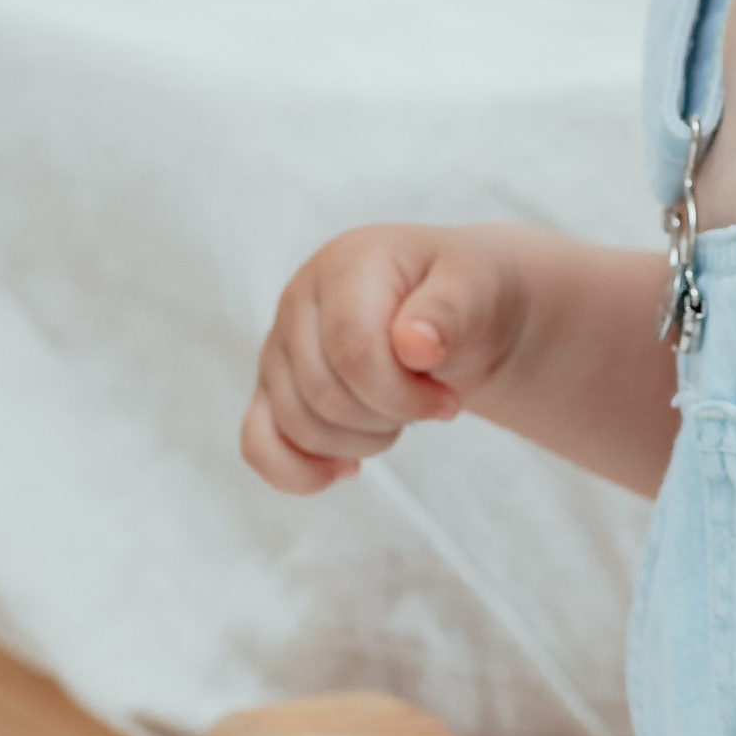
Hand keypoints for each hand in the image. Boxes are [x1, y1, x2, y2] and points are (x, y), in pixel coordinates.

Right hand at [243, 224, 530, 494]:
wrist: (458, 311)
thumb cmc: (465, 295)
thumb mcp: (477, 287)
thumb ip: (449, 309)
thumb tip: (412, 344)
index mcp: (346, 264)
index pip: (352, 349)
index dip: (400, 393)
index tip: (448, 402)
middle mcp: (299, 299)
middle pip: (322, 393)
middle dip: (386, 416)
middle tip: (429, 403)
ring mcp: (280, 345)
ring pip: (295, 424)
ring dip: (359, 441)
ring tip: (399, 416)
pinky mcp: (273, 387)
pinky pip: (258, 443)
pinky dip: (297, 471)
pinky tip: (347, 469)